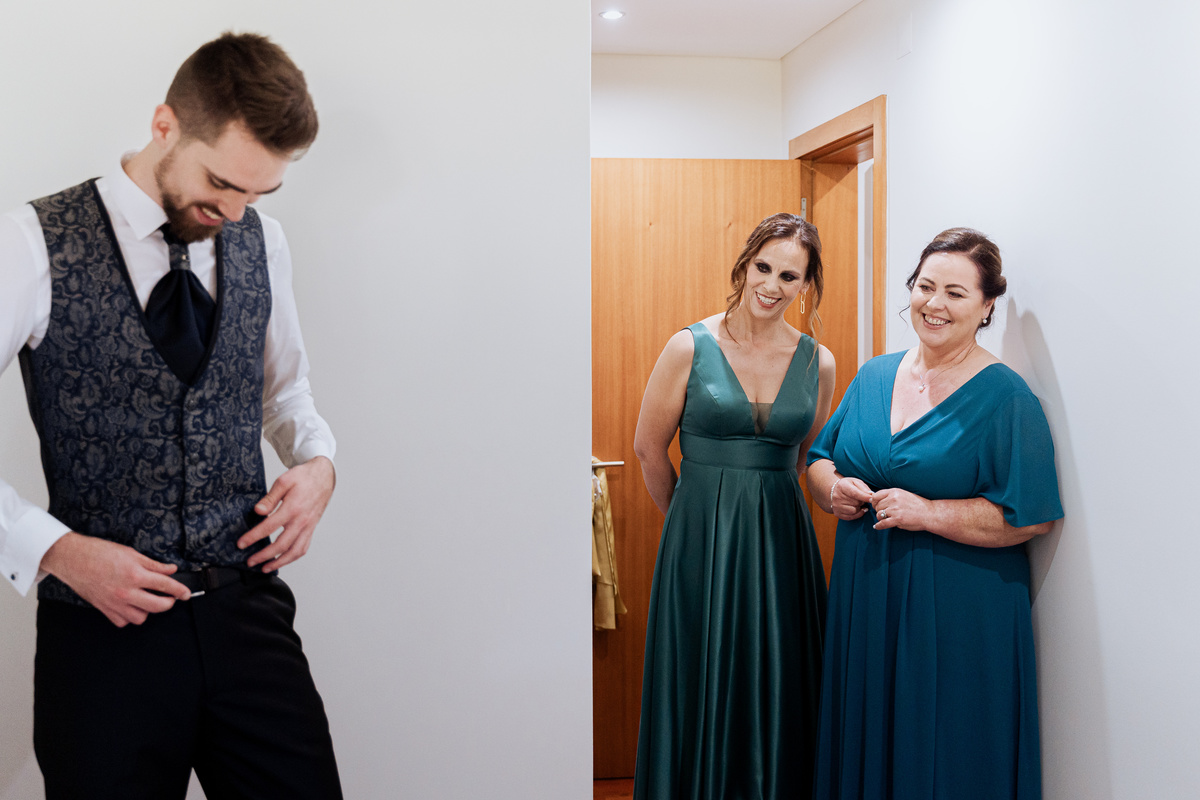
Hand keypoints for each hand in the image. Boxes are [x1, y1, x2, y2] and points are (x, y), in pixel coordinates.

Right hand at [40, 533, 190, 626]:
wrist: (72, 559)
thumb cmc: (99, 553)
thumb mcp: (131, 553)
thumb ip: (153, 564)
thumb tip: (171, 570)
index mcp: (135, 575)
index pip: (165, 585)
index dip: (180, 590)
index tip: (186, 593)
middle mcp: (126, 592)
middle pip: (157, 606)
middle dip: (169, 603)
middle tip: (171, 598)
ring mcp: (114, 603)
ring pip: (141, 618)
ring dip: (148, 610)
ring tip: (148, 599)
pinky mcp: (104, 609)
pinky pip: (123, 621)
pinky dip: (130, 616)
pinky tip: (131, 606)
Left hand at [239, 456, 334, 571]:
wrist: (324, 477)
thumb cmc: (304, 477)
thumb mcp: (284, 480)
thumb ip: (270, 498)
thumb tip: (258, 511)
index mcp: (293, 508)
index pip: (269, 527)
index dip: (253, 537)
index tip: (241, 543)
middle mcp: (302, 521)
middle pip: (281, 544)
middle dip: (264, 556)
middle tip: (249, 561)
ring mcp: (308, 527)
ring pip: (294, 551)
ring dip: (279, 562)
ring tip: (266, 567)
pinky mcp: (312, 529)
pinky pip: (303, 548)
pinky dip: (292, 557)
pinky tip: (283, 560)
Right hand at [831, 476, 872, 519]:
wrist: (834, 491)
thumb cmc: (848, 486)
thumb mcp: (855, 482)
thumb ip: (864, 488)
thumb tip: (871, 495)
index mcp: (842, 486)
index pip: (854, 493)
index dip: (864, 497)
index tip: (872, 499)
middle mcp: (837, 497)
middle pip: (856, 503)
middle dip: (862, 501)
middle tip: (860, 498)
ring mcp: (836, 506)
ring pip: (854, 511)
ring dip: (859, 508)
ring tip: (857, 503)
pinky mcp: (837, 513)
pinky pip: (851, 517)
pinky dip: (857, 514)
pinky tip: (857, 509)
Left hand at [870, 488, 932, 530]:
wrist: (929, 513)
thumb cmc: (917, 505)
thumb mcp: (904, 495)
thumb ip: (891, 496)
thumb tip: (877, 500)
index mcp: (894, 492)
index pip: (876, 495)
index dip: (874, 502)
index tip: (876, 505)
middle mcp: (893, 499)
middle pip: (877, 506)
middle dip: (878, 510)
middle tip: (883, 514)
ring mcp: (895, 509)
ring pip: (879, 514)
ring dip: (880, 518)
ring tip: (885, 519)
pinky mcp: (897, 519)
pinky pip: (882, 523)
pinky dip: (878, 526)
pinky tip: (877, 527)